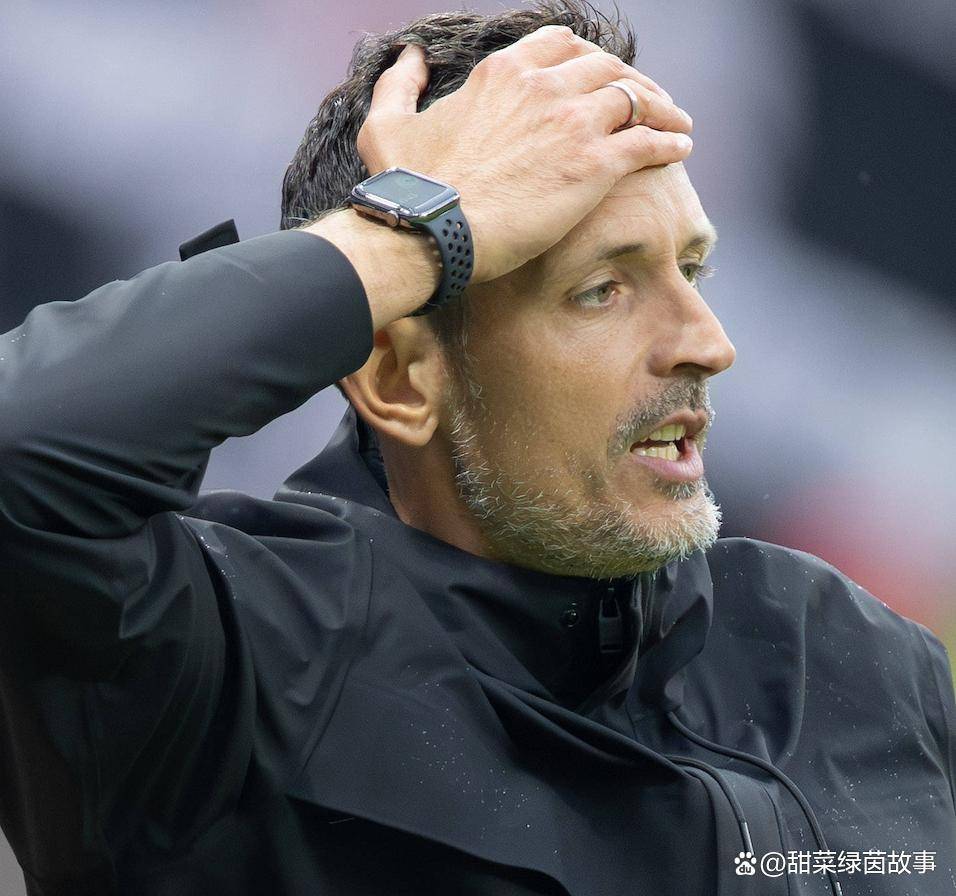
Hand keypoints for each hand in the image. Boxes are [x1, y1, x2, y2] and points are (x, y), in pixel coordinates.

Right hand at [356, 25, 692, 284]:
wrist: (431, 233)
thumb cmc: (407, 188)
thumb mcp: (386, 124)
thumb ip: (399, 84)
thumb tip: (409, 57)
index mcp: (503, 73)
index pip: (560, 45)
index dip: (587, 58)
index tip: (599, 77)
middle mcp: (543, 86)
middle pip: (607, 67)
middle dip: (633, 80)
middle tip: (649, 102)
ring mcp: (572, 122)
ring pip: (636, 97)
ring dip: (661, 108)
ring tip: (677, 123)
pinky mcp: (592, 165)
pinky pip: (648, 142)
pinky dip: (669, 142)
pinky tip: (681, 149)